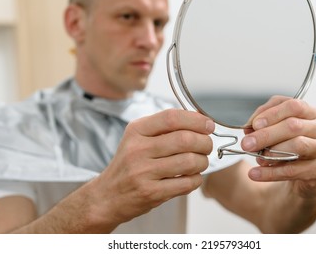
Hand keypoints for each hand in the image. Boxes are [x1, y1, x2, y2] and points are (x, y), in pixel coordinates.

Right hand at [90, 109, 214, 226]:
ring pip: (189, 162)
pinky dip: (196, 179)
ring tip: (200, 162)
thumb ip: (163, 128)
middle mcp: (138, 150)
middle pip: (184, 139)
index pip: (171, 118)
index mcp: (136, 131)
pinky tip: (192, 177)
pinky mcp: (151, 193)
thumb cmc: (128, 165)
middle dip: (204, 142)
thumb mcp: (137, 139)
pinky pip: (186, 183)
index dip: (196, 120)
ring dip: (203, 162)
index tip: (208, 124)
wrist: (107, 196)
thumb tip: (199, 120)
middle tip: (207, 145)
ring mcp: (143, 173)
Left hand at [241, 96, 315, 199]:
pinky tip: (255, 174)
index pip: (293, 106)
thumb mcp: (276, 133)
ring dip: (271, 152)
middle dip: (265, 135)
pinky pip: (293, 170)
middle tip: (246, 143)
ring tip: (256, 158)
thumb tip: (248, 129)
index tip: (254, 124)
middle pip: (293, 126)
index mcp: (311, 112)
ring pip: (297, 145)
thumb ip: (262, 126)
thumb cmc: (289, 147)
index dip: (272, 114)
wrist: (305, 177)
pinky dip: (270, 173)